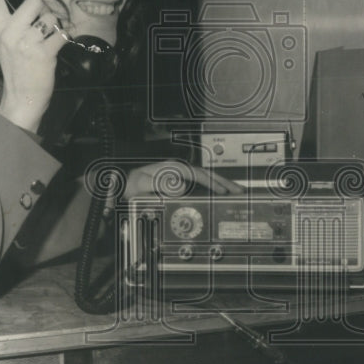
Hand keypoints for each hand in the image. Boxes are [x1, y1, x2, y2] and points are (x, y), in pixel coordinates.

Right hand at [0, 0, 66, 132]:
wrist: (21, 99)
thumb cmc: (17, 68)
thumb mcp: (5, 42)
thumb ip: (13, 21)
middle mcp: (9, 33)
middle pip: (33, 1)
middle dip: (44, 8)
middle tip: (44, 22)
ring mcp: (26, 43)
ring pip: (51, 17)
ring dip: (55, 26)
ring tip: (49, 39)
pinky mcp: (44, 54)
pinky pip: (62, 33)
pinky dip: (65, 37)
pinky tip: (59, 45)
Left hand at [124, 161, 244, 198]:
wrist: (123, 186)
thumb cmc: (132, 185)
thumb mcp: (142, 184)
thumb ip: (158, 184)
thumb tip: (180, 186)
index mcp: (172, 169)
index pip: (198, 175)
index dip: (212, 183)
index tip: (224, 192)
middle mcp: (178, 170)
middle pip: (206, 174)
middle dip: (224, 182)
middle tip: (240, 191)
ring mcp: (180, 176)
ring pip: (205, 178)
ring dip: (221, 184)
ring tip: (236, 191)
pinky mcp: (180, 183)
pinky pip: (200, 184)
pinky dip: (212, 188)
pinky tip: (219, 194)